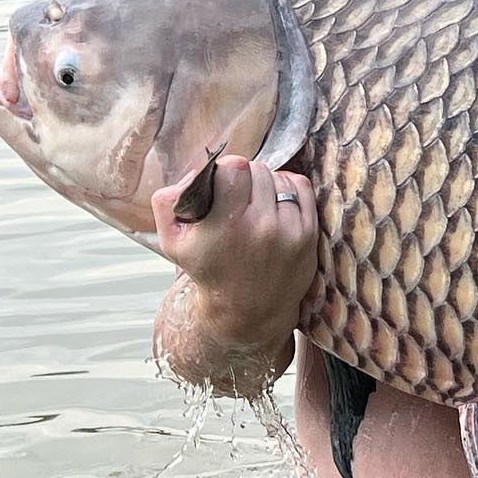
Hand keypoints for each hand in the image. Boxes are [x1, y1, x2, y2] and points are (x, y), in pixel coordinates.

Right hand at [152, 155, 317, 355]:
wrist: (247, 310)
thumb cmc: (210, 271)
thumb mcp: (173, 242)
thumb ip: (168, 202)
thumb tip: (196, 173)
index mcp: (226, 226)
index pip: (234, 167)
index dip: (225, 170)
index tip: (221, 184)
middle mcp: (262, 226)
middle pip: (257, 170)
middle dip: (244, 178)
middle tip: (236, 196)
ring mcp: (290, 230)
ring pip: (279, 177)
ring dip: (266, 184)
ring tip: (254, 202)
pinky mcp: (309, 233)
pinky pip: (301, 187)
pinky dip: (288, 187)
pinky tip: (274, 201)